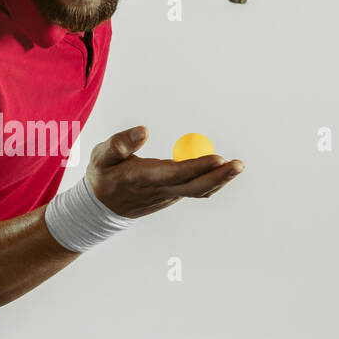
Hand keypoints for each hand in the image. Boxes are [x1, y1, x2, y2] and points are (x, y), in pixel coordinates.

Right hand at [85, 127, 243, 218]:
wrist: (100, 208)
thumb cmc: (102, 176)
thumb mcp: (101, 157)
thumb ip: (120, 143)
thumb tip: (144, 130)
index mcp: (143, 179)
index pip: (175, 174)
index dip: (198, 167)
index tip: (218, 158)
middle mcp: (159, 190)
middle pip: (195, 187)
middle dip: (219, 177)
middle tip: (239, 164)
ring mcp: (168, 196)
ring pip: (198, 191)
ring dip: (219, 179)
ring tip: (236, 166)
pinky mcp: (171, 196)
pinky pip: (195, 190)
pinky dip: (209, 181)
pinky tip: (220, 170)